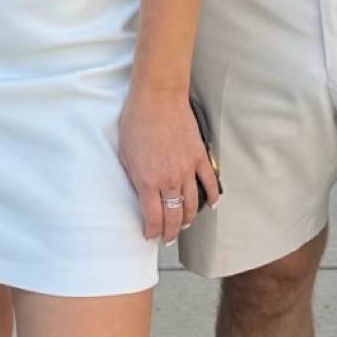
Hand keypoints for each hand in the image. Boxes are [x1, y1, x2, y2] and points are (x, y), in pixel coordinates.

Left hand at [118, 88, 221, 242]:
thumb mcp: (124, 154)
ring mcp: (187, 170)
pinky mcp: (199, 157)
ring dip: (189, 219)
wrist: (157, 97)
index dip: (152, 231)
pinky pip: (210, 183)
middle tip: (168, 238)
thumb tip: (140, 193)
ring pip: (192, 205)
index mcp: (148, 181)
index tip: (150, 235)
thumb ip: (134, 178)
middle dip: (171, 232)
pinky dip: (212, 197)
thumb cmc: (136, 121)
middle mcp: (169, 180)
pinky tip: (211, 205)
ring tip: (185, 225)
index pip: (153, 218)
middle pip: (174, 216)